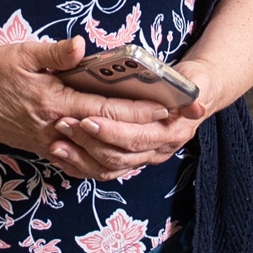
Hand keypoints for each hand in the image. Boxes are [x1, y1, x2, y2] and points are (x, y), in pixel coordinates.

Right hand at [0, 36, 182, 175]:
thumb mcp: (21, 53)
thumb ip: (54, 52)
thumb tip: (81, 46)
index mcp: (54, 103)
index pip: (107, 110)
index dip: (140, 110)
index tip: (166, 106)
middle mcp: (55, 129)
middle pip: (109, 136)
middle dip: (143, 131)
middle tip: (172, 125)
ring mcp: (48, 143)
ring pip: (95, 158)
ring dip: (128, 151)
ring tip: (153, 141)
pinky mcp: (41, 148)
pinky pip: (77, 164)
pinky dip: (100, 164)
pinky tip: (116, 157)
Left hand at [46, 63, 211, 180]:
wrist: (195, 95)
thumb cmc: (190, 83)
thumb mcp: (196, 80)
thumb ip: (193, 92)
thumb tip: (195, 106)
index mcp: (171, 133)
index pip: (136, 138)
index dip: (111, 131)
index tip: (87, 120)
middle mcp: (156, 151)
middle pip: (117, 156)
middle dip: (88, 142)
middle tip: (63, 124)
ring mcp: (142, 159)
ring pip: (107, 168)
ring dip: (80, 157)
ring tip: (57, 143)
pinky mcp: (129, 159)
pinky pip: (101, 171)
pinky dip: (80, 166)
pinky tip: (61, 156)